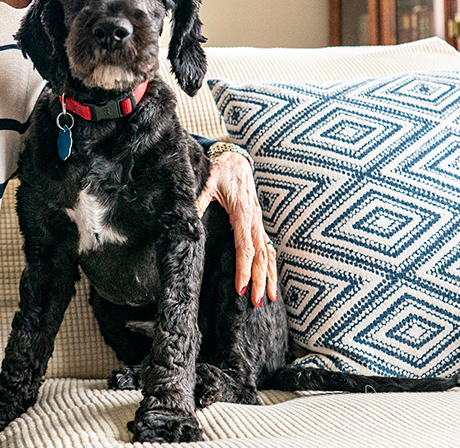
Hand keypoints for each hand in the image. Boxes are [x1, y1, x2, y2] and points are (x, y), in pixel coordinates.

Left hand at [195, 150, 277, 305]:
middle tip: (258, 303)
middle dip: (260, 280)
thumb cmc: (219, 170)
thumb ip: (198, 201)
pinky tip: (272, 279)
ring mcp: (259, 221)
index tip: (241, 289)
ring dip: (270, 275)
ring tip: (271, 298)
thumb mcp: (206, 183)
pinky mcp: (258, 221)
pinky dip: (271, 264)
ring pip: (268, 253)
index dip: (243, 269)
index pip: (245, 248)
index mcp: (242, 213)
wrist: (234, 157)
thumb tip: (187, 218)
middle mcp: (254, 220)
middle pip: (260, 255)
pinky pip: (267, 246)